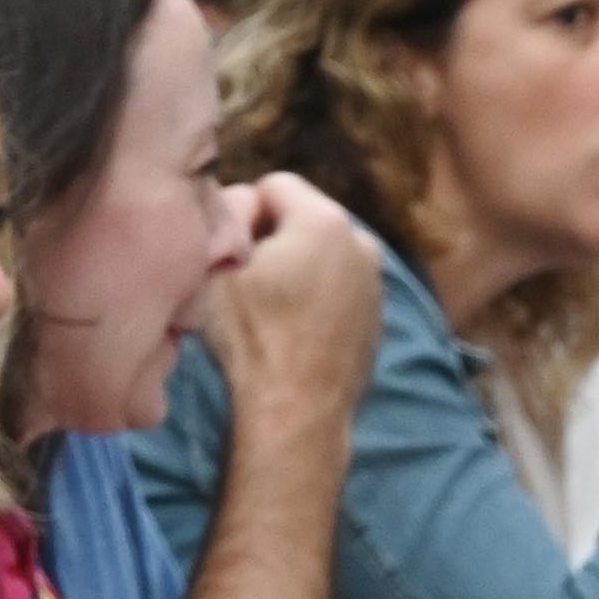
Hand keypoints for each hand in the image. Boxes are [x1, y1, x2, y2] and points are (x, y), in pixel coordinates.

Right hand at [187, 174, 382, 432]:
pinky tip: (298, 330)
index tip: (235, 254)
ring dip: (299, 267)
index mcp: (325, 220)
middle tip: (251, 282)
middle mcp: (362, 242)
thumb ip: (228, 211)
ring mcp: (376, 282)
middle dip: (276, 238)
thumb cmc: (251, 337)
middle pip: (304, 217)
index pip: (274, 185)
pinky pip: (340, 287)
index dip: (246, 214)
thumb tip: (245, 199)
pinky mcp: (378, 316)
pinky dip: (320, 296)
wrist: (297, 413)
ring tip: (274, 310)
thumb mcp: (219, 265)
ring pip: (323, 253)